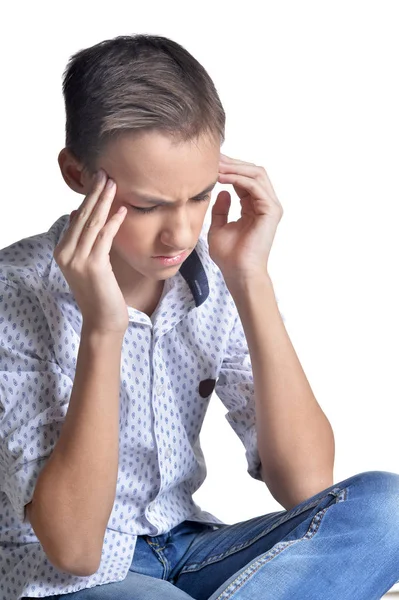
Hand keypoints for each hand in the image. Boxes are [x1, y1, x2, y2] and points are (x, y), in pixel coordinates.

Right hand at [54, 169, 128, 334]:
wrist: (102, 320)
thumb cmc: (99, 292)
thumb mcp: (86, 262)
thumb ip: (81, 239)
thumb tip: (77, 212)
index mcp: (62, 250)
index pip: (77, 217)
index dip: (88, 197)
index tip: (98, 180)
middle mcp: (66, 253)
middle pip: (82, 216)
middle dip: (95, 193)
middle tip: (105, 173)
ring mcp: (78, 260)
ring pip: (92, 223)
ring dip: (104, 201)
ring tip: (113, 183)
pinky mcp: (94, 266)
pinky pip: (104, 237)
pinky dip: (113, 222)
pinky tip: (122, 209)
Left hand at [208, 153, 283, 282]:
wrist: (239, 273)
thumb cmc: (229, 256)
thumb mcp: (218, 228)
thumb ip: (220, 209)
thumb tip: (221, 191)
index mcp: (254, 207)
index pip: (244, 179)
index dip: (228, 168)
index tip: (209, 163)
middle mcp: (265, 204)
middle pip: (252, 171)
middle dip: (232, 163)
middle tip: (212, 157)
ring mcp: (270, 206)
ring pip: (256, 174)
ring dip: (235, 167)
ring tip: (216, 165)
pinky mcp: (270, 210)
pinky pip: (255, 185)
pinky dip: (238, 178)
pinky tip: (222, 177)